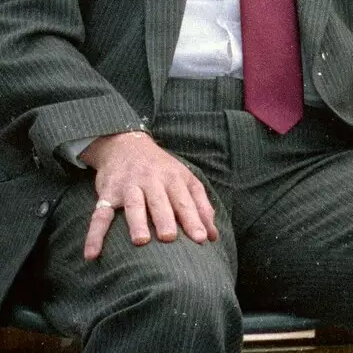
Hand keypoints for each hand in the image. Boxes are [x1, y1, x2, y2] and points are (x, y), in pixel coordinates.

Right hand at [78, 131, 218, 260]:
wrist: (126, 145)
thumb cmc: (162, 169)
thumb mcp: (185, 180)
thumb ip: (201, 207)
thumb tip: (214, 236)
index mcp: (174, 179)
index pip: (186, 201)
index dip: (194, 219)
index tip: (202, 239)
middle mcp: (152, 181)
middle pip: (161, 201)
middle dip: (166, 219)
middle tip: (171, 238)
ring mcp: (129, 186)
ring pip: (134, 204)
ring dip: (137, 222)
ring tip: (141, 241)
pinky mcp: (107, 193)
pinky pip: (99, 216)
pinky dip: (94, 235)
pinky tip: (91, 254)